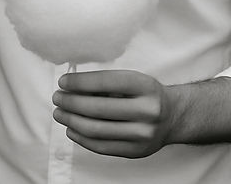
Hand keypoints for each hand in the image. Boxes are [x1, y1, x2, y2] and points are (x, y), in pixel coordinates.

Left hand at [52, 70, 174, 158]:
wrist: (173, 116)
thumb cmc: (145, 94)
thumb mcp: (132, 79)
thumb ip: (105, 83)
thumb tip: (70, 86)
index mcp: (144, 86)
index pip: (105, 82)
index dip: (79, 82)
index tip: (63, 82)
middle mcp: (146, 111)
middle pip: (97, 108)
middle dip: (70, 102)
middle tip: (57, 97)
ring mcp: (142, 134)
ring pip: (96, 129)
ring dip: (71, 120)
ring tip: (59, 113)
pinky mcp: (135, 151)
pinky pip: (101, 146)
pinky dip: (81, 137)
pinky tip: (71, 128)